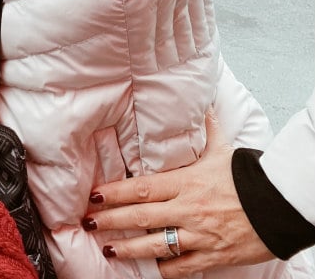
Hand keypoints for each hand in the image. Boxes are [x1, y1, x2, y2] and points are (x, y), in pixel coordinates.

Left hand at [81, 111, 272, 274]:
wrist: (279, 206)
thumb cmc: (248, 177)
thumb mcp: (223, 150)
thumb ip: (207, 130)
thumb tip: (202, 105)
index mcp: (186, 182)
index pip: (142, 188)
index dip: (115, 193)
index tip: (95, 196)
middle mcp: (188, 209)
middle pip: (141, 217)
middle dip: (112, 221)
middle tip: (89, 223)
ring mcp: (199, 235)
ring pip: (156, 245)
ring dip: (129, 249)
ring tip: (109, 250)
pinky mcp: (213, 256)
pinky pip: (182, 268)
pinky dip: (164, 271)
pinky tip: (149, 272)